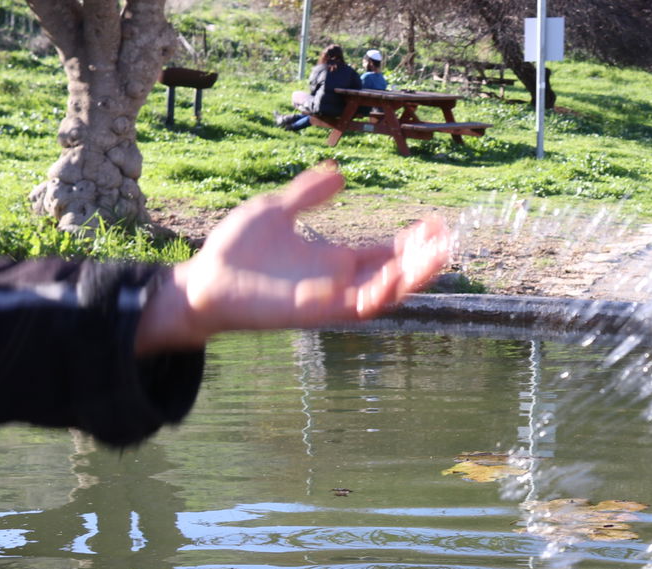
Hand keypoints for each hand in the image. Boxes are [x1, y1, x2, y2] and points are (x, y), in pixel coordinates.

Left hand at [135, 163, 450, 353]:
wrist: (205, 281)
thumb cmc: (236, 250)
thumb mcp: (276, 210)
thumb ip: (308, 194)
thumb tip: (340, 173)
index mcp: (336, 259)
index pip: (385, 252)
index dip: (412, 240)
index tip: (434, 224)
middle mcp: (339, 282)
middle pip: (394, 275)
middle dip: (422, 262)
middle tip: (446, 243)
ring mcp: (328, 299)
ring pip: (382, 296)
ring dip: (407, 281)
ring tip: (430, 262)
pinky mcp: (311, 313)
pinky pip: (348, 309)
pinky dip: (366, 297)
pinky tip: (377, 280)